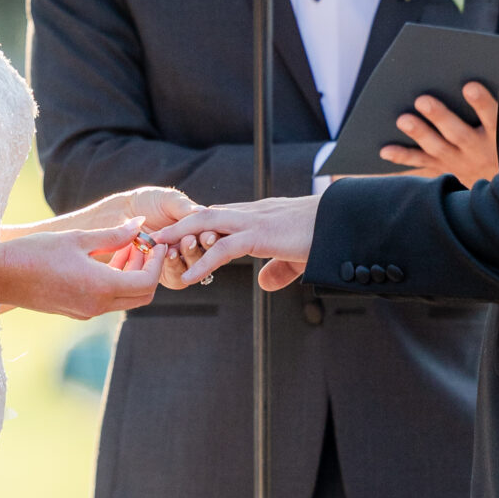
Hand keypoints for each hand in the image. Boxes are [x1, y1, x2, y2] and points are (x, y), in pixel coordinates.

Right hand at [0, 217, 168, 318]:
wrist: (0, 276)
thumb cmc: (36, 252)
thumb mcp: (78, 238)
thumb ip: (113, 235)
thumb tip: (139, 224)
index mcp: (101, 287)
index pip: (147, 281)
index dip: (156, 261)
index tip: (155, 242)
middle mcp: (98, 306)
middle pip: (142, 295)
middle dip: (148, 269)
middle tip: (142, 244)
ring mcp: (86, 312)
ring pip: (125, 299)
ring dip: (131, 275)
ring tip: (123, 246)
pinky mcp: (76, 311)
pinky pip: (108, 300)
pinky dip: (115, 282)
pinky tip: (106, 260)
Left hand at [88, 186, 207, 283]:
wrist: (118, 213)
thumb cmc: (145, 202)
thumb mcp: (167, 200)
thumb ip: (184, 208)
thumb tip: (204, 212)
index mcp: (196, 230)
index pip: (210, 238)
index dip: (211, 238)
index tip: (208, 233)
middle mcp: (189, 248)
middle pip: (205, 256)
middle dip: (201, 248)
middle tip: (194, 240)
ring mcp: (176, 262)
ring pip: (192, 269)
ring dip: (189, 258)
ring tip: (178, 246)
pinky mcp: (162, 275)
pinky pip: (175, 278)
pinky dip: (173, 266)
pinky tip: (168, 254)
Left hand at [161, 193, 321, 291]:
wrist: (344, 223)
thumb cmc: (326, 236)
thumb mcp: (296, 256)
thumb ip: (278, 268)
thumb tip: (263, 283)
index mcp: (258, 216)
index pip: (218, 217)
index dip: (195, 226)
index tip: (175, 237)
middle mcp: (252, 214)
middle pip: (204, 216)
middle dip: (177, 227)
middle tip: (153, 240)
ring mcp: (254, 222)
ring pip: (206, 224)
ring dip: (180, 239)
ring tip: (157, 252)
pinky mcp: (260, 236)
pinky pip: (224, 249)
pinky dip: (203, 262)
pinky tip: (187, 277)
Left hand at [378, 85, 497, 183]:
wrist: (498, 185)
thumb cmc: (498, 141)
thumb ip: (491, 107)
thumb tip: (469, 76)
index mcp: (496, 134)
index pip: (492, 117)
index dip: (482, 103)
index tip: (470, 86)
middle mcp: (477, 150)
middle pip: (458, 134)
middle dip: (440, 117)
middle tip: (422, 100)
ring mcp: (458, 161)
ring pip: (438, 148)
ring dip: (420, 133)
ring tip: (402, 120)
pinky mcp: (441, 168)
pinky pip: (421, 163)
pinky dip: (403, 157)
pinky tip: (385, 150)